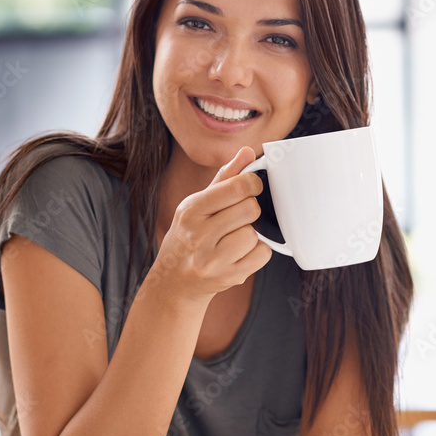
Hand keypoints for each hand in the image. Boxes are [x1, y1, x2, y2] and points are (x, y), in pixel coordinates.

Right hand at [149, 146, 271, 302]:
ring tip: (233, 237)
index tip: (251, 187)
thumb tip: (248, 153)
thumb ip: (224, 178)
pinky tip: (239, 252)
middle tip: (238, 217)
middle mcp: (199, 235)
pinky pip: (262, 254)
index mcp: (191, 211)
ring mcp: (213, 260)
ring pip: (254, 234)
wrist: (174, 282)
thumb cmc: (187, 237)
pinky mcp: (229, 277)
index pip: (237, 187)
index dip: (252, 183)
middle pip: (250, 209)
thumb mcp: (196, 205)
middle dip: (250, 210)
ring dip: (250, 233)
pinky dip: (257, 251)